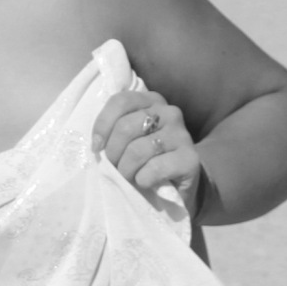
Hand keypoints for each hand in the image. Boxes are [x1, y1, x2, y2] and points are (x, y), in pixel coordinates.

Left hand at [91, 88, 204, 214]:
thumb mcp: (127, 139)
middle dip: (113, 153)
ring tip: (128, 176)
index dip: (103, 125)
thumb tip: (97, 143)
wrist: (175, 185)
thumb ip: (113, 130)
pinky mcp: (190, 158)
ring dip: (126, 169)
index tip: (97, 147)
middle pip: (126, 127)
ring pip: (137, 150)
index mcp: (151, 100)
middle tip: (114, 167)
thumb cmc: (144, 159)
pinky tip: (145, 182)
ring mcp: (182, 134)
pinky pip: (155, 168)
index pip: (120, 101)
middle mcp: (169, 112)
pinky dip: (142, 179)